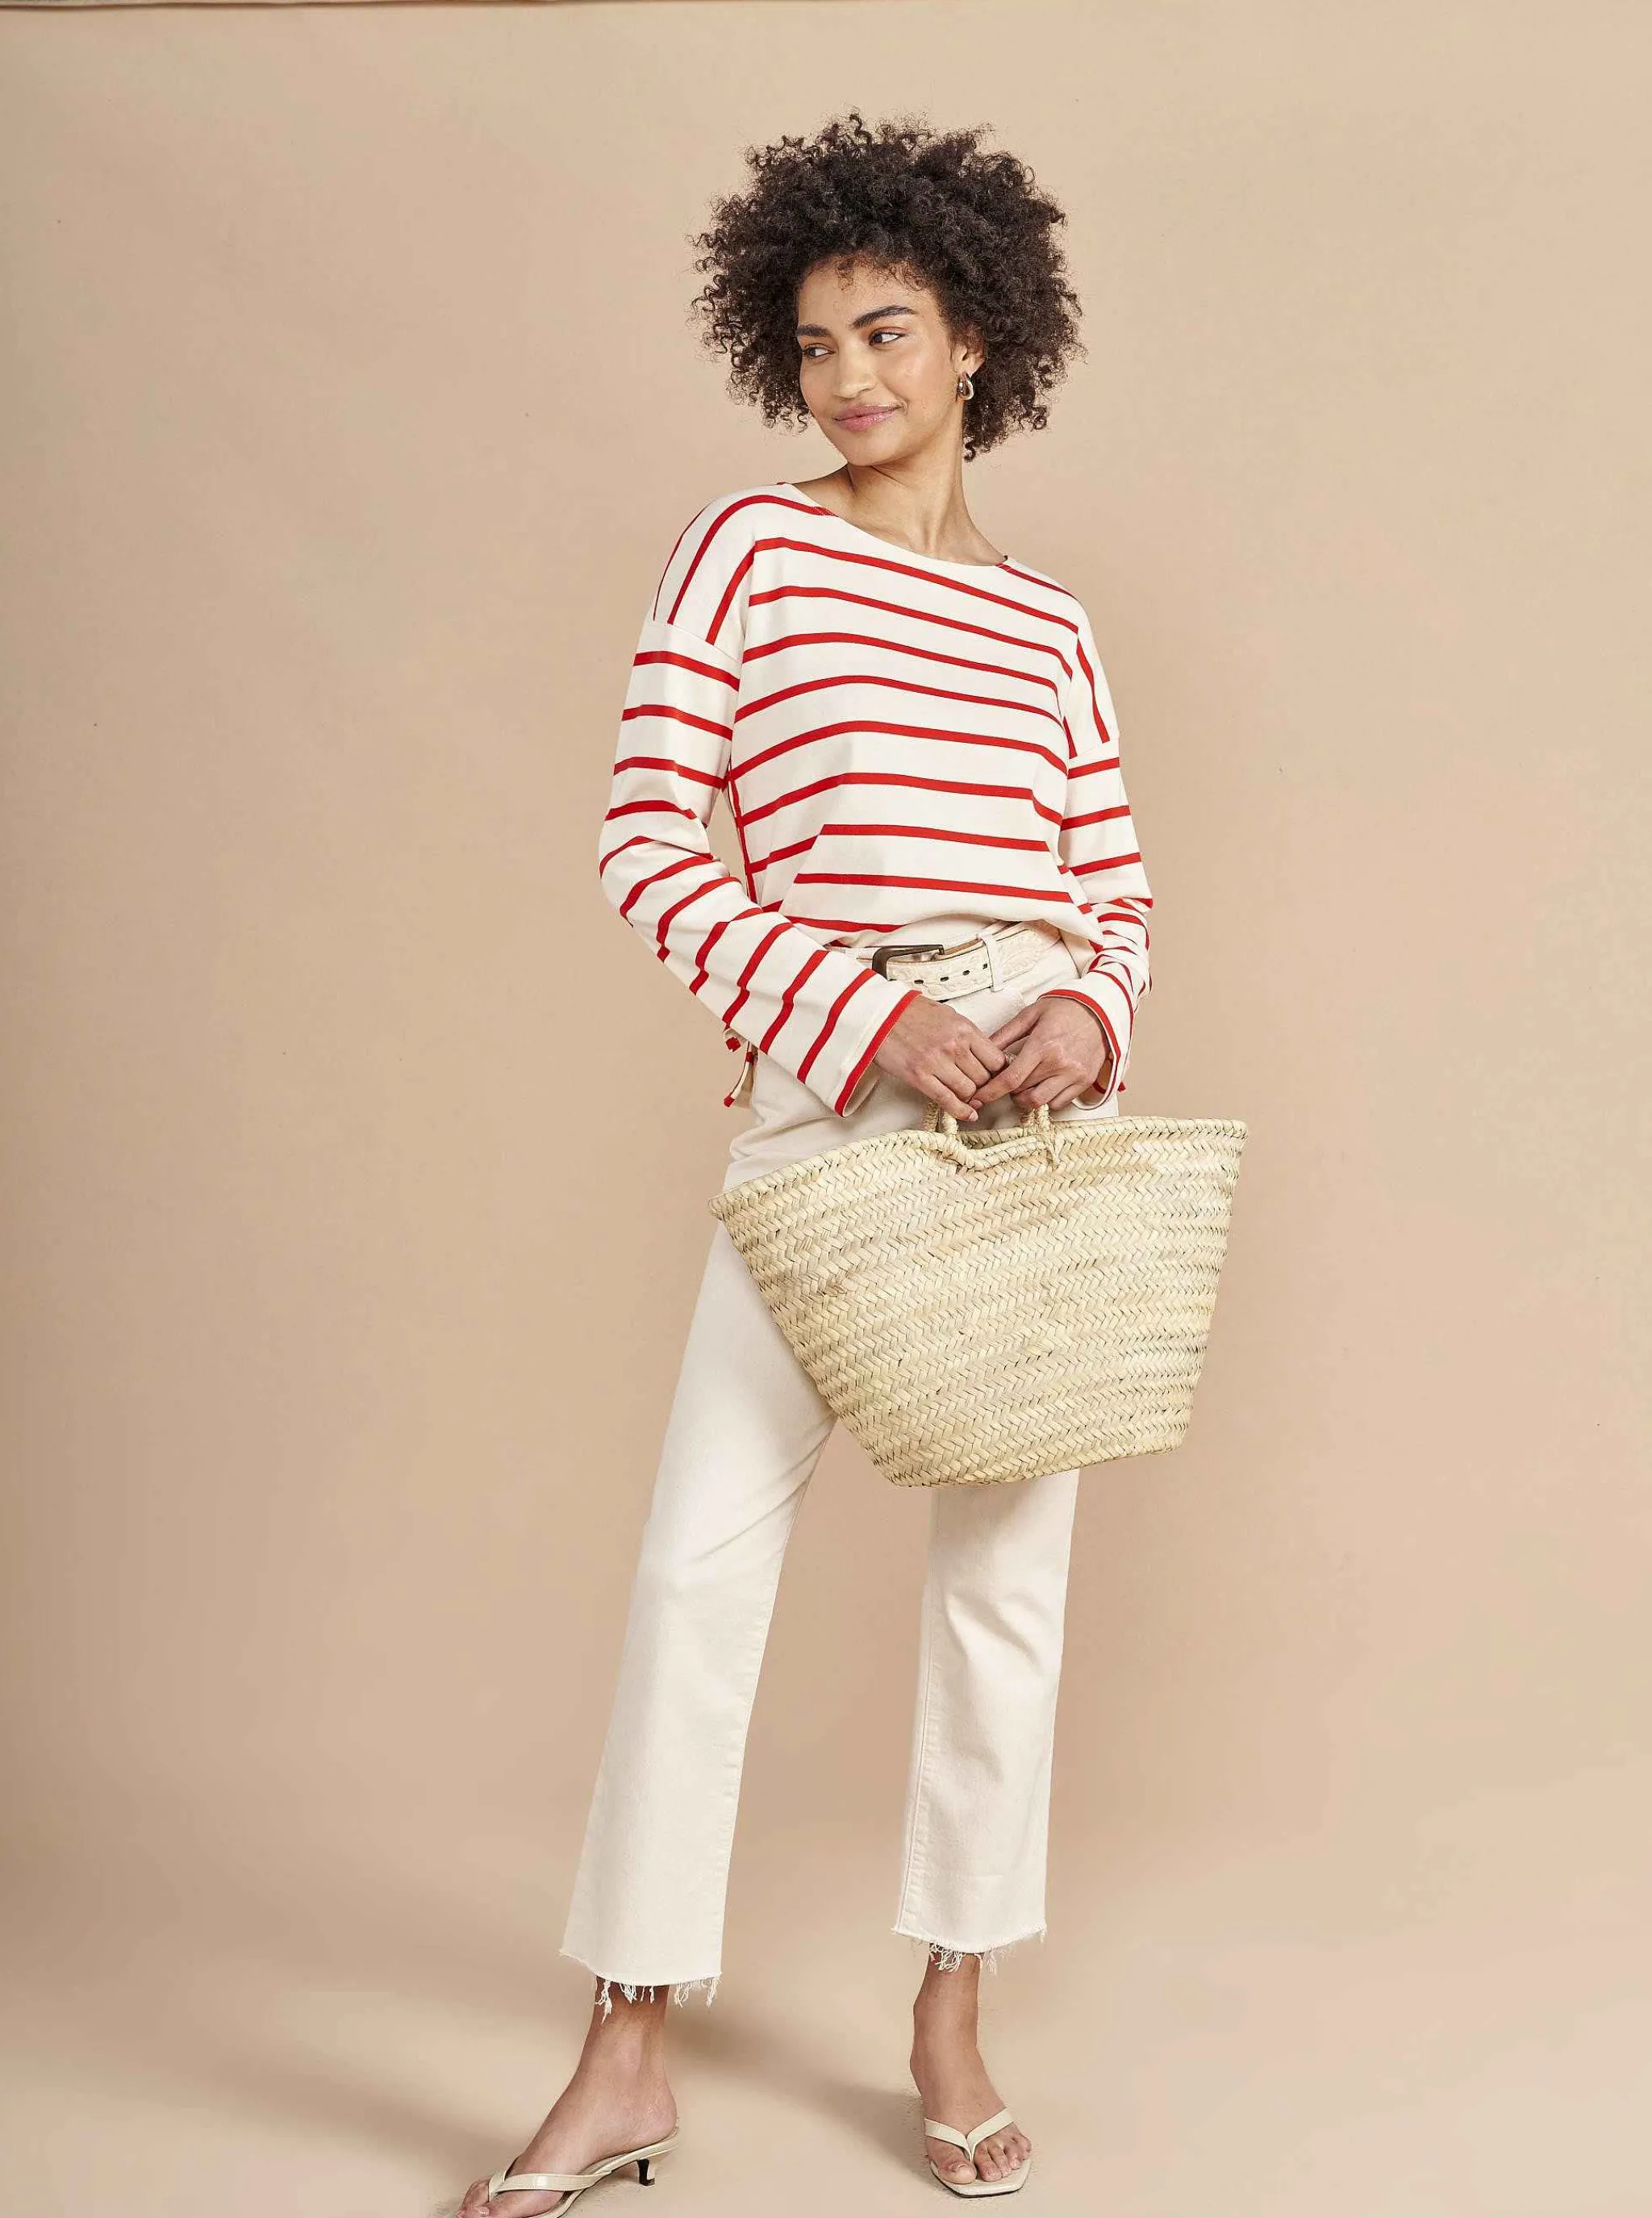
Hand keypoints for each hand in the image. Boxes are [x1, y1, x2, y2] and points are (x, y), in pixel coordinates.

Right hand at [872, 994, 1009, 1119]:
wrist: (878, 1015)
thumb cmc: (910, 1012)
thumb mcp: (948, 1015)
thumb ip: (967, 1035)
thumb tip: (984, 1053)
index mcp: (964, 1029)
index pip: (996, 1059)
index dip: (998, 1072)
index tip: (995, 1076)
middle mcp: (954, 1046)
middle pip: (983, 1078)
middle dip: (984, 1085)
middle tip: (980, 1088)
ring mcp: (936, 1063)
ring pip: (968, 1091)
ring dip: (970, 1096)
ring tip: (967, 1096)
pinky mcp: (919, 1076)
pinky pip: (947, 1100)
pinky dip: (960, 1110)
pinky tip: (968, 1114)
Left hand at [968, 994, 1113, 1113]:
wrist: (1102, 1010)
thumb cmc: (1065, 1009)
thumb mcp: (1031, 1014)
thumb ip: (1006, 1034)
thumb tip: (985, 1050)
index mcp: (1042, 1045)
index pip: (1011, 1079)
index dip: (991, 1092)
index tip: (979, 1098)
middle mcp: (1059, 1063)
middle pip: (1023, 1093)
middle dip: (1008, 1092)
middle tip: (1006, 1081)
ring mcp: (1074, 1074)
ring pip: (1040, 1102)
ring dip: (1026, 1098)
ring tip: (1024, 1084)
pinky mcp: (1085, 1081)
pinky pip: (1059, 1103)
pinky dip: (1046, 1099)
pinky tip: (1043, 1085)